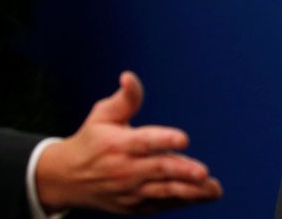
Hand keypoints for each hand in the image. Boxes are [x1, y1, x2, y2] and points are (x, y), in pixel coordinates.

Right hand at [35, 71, 222, 213]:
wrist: (67, 179)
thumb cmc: (91, 140)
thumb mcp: (103, 115)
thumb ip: (125, 98)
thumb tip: (129, 77)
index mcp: (118, 144)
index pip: (144, 141)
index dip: (164, 139)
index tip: (184, 138)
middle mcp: (124, 169)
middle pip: (158, 170)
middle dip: (182, 171)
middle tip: (203, 172)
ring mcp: (130, 191)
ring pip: (163, 192)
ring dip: (190, 192)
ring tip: (213, 189)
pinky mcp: (134, 205)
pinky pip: (161, 204)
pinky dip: (182, 201)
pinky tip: (203, 196)